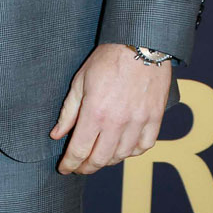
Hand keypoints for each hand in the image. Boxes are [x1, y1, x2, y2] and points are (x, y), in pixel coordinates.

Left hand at [50, 44, 171, 175]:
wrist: (141, 44)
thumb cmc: (108, 59)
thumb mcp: (80, 82)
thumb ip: (68, 112)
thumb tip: (57, 135)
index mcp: (95, 113)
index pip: (79, 150)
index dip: (70, 164)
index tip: (64, 168)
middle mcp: (118, 122)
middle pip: (100, 159)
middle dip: (86, 167)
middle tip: (79, 168)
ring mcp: (139, 122)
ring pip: (122, 155)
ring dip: (107, 160)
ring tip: (98, 157)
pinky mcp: (155, 118)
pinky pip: (144, 146)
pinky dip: (132, 152)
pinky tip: (123, 149)